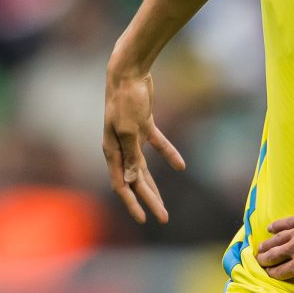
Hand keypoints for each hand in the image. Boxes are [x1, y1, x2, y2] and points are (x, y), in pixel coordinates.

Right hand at [103, 64, 185, 222]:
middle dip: (148, 200)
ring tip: (163, 204)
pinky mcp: (144, 126)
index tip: (144, 220)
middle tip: (163, 217)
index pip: (121, 185)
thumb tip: (130, 181)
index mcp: (112, 151)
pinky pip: (157, 145)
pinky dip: (168, 154)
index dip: (132, 204)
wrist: (129, 72)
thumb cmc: (125, 100)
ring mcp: (131, 137)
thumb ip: (131, 156)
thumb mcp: (129, 130)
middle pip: (134, 180)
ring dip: (154, 185)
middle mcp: (120, 148)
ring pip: (143, 168)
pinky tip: (181, 166)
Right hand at [255, 203, 293, 292]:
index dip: (272, 274)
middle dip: (264, 260)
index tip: (266, 275)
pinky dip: (276, 225)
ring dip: (266, 245)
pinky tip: (270, 228)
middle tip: (258, 261)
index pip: (281, 272)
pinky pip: (285, 222)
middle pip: (274, 255)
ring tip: (259, 248)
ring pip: (276, 240)